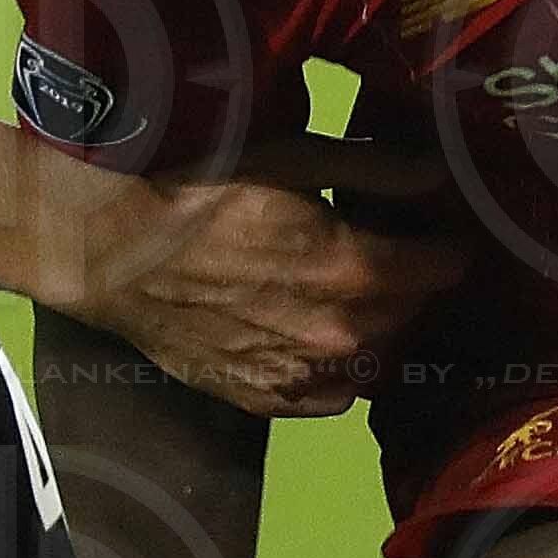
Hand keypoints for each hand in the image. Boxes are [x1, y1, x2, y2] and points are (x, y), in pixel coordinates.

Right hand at [82, 173, 455, 416]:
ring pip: (379, 360)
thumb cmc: (198, 190)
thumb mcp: (289, 157)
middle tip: (394, 252)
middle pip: (414, 314)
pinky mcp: (266, 400)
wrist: (111, 252)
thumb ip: (373, 168)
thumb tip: (440, 171)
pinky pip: (335, 396)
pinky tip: (323, 338)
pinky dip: (342, 371)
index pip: (442, 269)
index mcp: (353, 270)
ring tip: (358, 295)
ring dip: (382, 329)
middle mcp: (339, 335)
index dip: (446, 244)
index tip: (437, 227)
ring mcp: (302, 376)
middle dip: (415, 283)